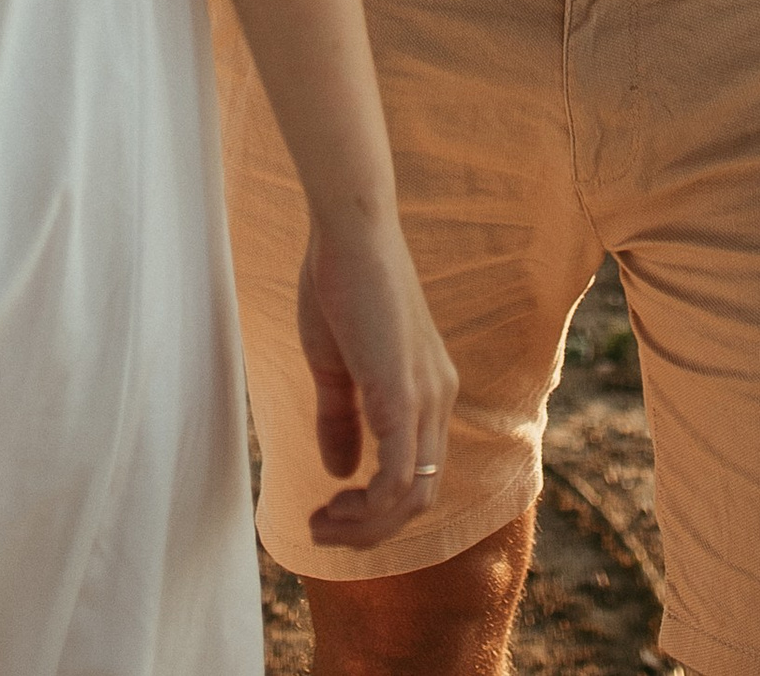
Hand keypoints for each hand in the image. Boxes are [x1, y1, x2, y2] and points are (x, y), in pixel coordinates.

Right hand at [295, 209, 458, 551]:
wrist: (351, 230)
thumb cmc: (341, 282)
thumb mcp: (336, 362)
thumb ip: (340, 417)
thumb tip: (339, 473)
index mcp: (426, 390)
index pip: (417, 476)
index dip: (376, 509)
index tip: (328, 511)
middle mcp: (438, 399)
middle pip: (420, 499)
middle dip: (370, 530)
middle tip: (321, 528)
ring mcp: (425, 398)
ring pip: (412, 497)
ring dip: (365, 527)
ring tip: (321, 523)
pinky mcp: (402, 393)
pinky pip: (398, 477)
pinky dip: (368, 507)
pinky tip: (333, 504)